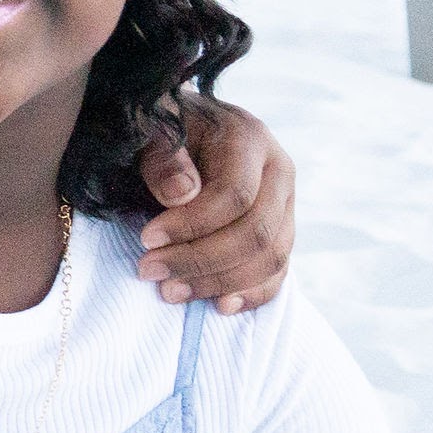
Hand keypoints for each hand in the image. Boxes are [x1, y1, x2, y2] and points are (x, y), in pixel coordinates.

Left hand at [136, 96, 292, 311]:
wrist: (185, 127)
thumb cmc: (163, 128)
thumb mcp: (152, 129)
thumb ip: (163, 156)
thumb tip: (182, 195)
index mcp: (249, 138)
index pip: (234, 194)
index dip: (191, 224)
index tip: (146, 239)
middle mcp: (278, 171)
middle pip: (255, 232)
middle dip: (200, 260)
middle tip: (149, 271)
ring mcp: (287, 204)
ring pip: (271, 257)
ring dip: (220, 282)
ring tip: (169, 291)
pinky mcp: (283, 230)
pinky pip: (279, 271)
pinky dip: (252, 293)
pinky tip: (219, 305)